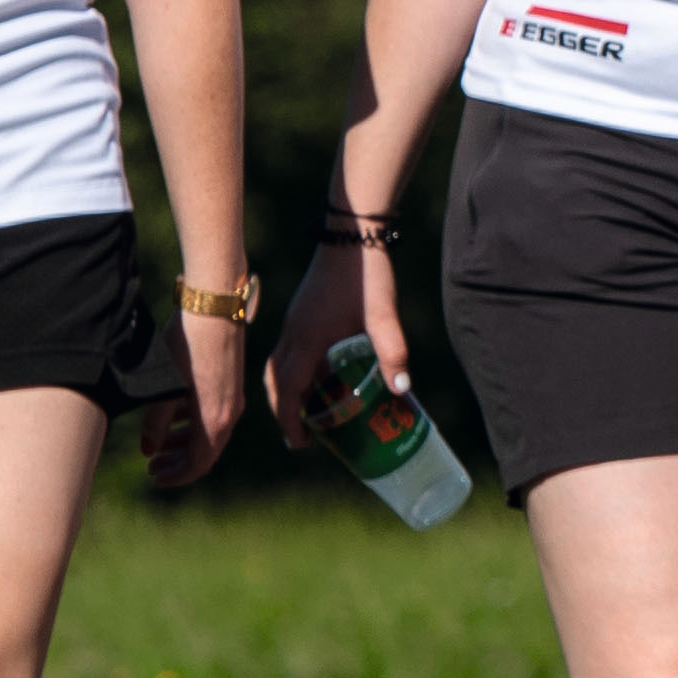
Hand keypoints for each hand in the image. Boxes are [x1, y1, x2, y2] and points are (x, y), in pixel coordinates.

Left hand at [138, 303, 248, 494]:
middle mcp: (230, 414)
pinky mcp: (230, 382)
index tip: (153, 478)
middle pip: (205, 452)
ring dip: (183, 442)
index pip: (198, 464)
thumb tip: (149, 450)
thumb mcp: (164, 390)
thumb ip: (155, 424)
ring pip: (208, 433)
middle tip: (151, 466)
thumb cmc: (186, 347)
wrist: (214, 307)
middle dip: (177, 462)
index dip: (175, 477)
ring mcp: (232, 398)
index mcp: (215, 420)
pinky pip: (212, 414)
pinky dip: (192, 423)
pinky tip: (172, 414)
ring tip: (157, 444)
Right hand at [282, 214, 403, 429]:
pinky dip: (294, 372)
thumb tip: (402, 391)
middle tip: (304, 437)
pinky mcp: (301, 312)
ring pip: (278, 366)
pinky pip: (288, 351)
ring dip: (287, 392)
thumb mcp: (383, 316)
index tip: (301, 445)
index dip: (289, 421)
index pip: (287, 391)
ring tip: (309, 413)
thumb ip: (393, 352)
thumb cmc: (366, 275)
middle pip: (276, 383)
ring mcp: (294, 320)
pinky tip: (320, 376)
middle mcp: (293, 332)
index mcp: (306, 339)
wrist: (352, 232)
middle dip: (285, 412)